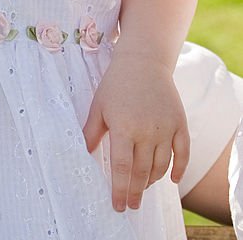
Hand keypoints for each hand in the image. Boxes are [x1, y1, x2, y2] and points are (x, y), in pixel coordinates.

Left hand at [83, 52, 189, 211]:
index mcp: (123, 127)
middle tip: (131, 205)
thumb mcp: (99, 105)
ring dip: (152, 181)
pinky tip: (171, 181)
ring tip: (143, 188)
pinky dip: (179, 169)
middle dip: (135, 192)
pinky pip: (183, 154)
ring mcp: (166, 128)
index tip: (118, 205)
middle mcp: (146, 131)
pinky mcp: (179, 124)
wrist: (143, 62)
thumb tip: (84, 154)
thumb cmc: (116, 83)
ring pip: (161, 166)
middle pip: (142, 171)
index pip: (122, 167)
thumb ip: (92, 131)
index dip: (120, 189)